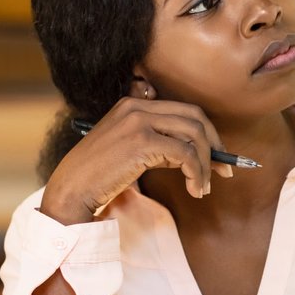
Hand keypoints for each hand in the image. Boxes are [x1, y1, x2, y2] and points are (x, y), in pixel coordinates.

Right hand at [40, 94, 233, 224]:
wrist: (71, 189)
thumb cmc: (99, 176)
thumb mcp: (131, 152)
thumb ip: (159, 145)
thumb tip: (197, 155)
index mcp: (134, 105)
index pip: (184, 110)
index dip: (207, 133)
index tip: (217, 156)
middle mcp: (137, 107)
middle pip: (195, 117)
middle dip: (215, 145)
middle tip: (223, 170)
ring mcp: (138, 122)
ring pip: (194, 134)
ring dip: (206, 164)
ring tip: (203, 187)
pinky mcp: (141, 142)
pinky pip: (185, 154)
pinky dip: (197, 173)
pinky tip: (194, 189)